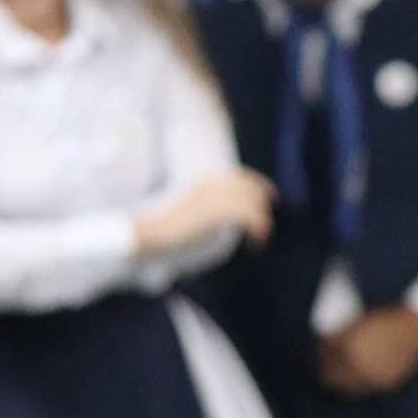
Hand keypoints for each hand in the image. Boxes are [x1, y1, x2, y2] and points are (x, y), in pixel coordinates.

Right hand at [133, 168, 275, 254]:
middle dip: (262, 201)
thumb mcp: (192, 213)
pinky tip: (255, 242)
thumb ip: (210, 211)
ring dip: (261, 220)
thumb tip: (228, 222)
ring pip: (252, 202)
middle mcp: (209, 184)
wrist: (147, 233)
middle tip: (268, 220)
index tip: (270, 196)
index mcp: (203, 181)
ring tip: (259, 237)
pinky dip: (259, 228)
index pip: (239, 176)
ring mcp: (213, 196)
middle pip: (249, 186)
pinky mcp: (215, 212)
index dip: (258, 184)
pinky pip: (251, 216)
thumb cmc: (164, 229)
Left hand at [318, 304, 417, 395]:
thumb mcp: (357, 323)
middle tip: (327, 368)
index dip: (319, 356)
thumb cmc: (385, 321)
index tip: (320, 354)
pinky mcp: (384, 385)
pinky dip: (359, 386)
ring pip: (346, 389)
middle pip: (330, 378)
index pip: (323, 358)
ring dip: (341, 384)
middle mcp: (357, 364)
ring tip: (341, 377)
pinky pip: (365, 391)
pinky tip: (359, 378)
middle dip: (326, 372)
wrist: (415, 328)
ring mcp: (371, 377)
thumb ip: (340, 337)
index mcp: (347, 346)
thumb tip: (323, 349)